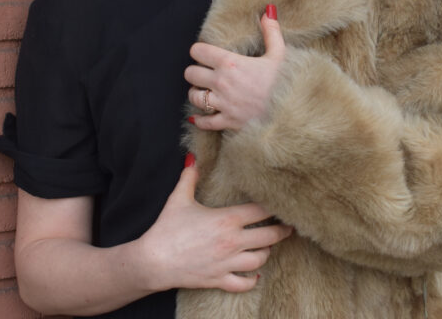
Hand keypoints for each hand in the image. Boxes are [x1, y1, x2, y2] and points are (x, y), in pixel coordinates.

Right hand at [137, 164, 292, 292]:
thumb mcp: (178, 199)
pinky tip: (254, 273)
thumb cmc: (166, 228)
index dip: (273, 207)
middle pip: (269, 236)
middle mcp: (232, 242)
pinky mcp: (219, 279)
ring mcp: (227, 263)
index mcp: (226, 220)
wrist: (153, 261)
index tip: (281, 204)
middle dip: (282, 231)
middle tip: (288, 226)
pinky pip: (245, 283)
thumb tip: (192, 158)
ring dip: (266, 252)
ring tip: (267, 246)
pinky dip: (253, 279)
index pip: (260, 211)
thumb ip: (189, 177)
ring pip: (260, 260)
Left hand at [184, 5, 284, 130]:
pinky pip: (204, 121)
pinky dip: (200, 119)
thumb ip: (271, 32)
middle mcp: (222, 82)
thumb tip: (268, 11)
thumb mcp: (279, 54)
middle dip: (196, 72)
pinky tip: (201, 116)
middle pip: (190, 73)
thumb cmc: (286, 82)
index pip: (198, 51)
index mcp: (230, 63)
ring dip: (198, 93)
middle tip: (205, 73)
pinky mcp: (227, 121)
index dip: (200, 51)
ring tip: (206, 92)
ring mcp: (223, 103)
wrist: (292, 112)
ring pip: (194, 96)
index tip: (206, 54)